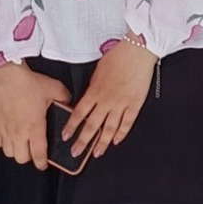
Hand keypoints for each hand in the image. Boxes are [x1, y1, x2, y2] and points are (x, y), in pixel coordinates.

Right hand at [0, 62, 73, 169]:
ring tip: (21, 145)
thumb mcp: (54, 88)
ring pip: (8, 153)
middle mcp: (19, 133)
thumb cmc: (30, 84)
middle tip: (33, 151)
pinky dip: (1, 143)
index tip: (44, 165)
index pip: (38, 154)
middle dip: (29, 158)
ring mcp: (5, 130)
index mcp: (35, 128)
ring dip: (15, 151)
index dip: (42, 163)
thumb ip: (64, 98)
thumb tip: (68, 102)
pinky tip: (6, 137)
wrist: (8, 77)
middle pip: (21, 158)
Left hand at [65, 38, 156, 159]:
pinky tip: (117, 140)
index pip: (79, 114)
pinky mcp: (135, 103)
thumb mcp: (98, 71)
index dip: (71, 127)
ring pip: (109, 128)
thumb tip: (89, 98)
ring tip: (97, 152)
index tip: (66, 137)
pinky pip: (127, 122)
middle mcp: (106, 100)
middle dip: (82, 141)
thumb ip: (93, 87)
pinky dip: (122, 132)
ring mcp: (121, 103)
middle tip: (76, 152)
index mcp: (94, 91)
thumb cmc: (118, 56)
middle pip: (92, 125)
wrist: (137, 51)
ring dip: (102, 142)